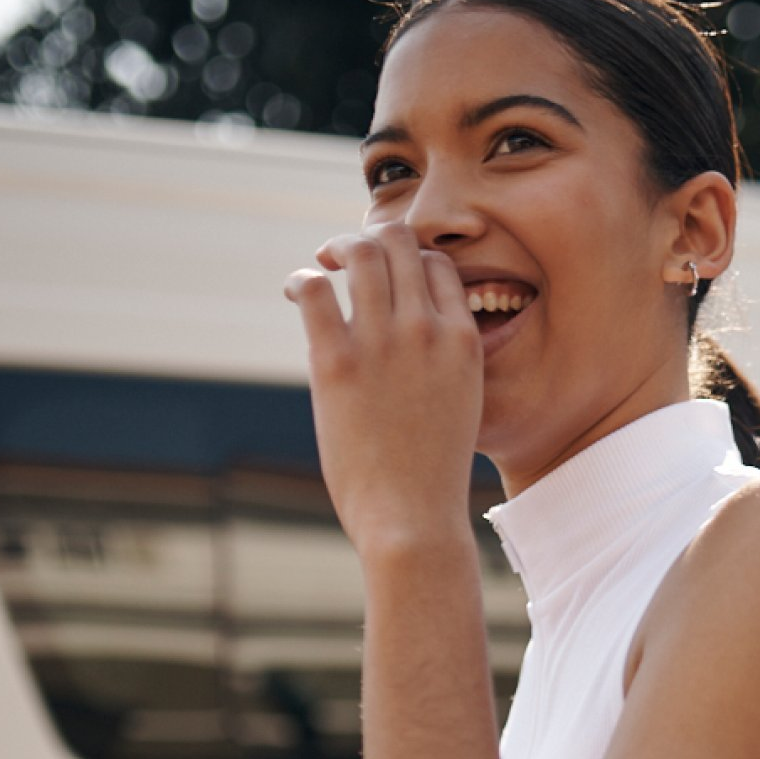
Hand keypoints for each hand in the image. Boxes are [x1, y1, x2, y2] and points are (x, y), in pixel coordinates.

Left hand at [283, 220, 483, 556]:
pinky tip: (296, 292)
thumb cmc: (432, 473)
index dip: (409, 260)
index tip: (387, 276)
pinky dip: (301, 280)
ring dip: (337, 249)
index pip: (437, 265)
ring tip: (324, 264)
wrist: (413, 518)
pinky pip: (312, 289)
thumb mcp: (460, 404)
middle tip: (348, 258)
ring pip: (360, 253)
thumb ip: (443, 361)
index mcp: (463, 340)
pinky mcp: (337, 361)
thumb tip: (414, 340)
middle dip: (370, 241)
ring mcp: (382, 342)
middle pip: (398, 243)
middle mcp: (426, 330)